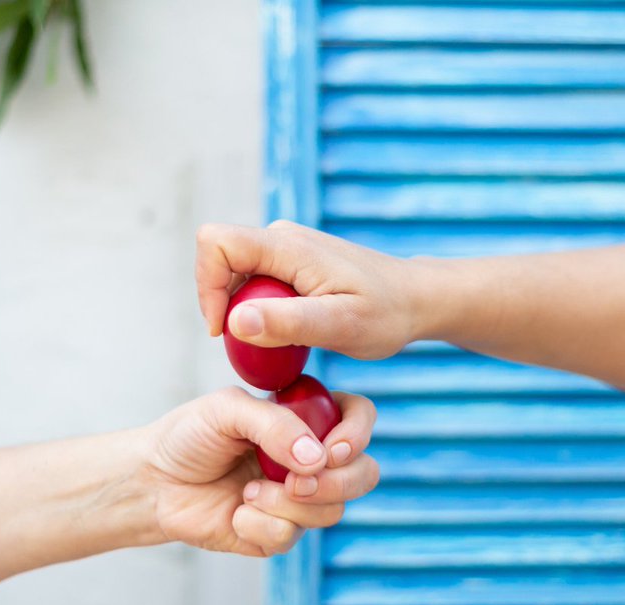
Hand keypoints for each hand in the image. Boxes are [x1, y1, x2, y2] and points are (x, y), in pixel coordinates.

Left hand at [143, 387, 377, 556]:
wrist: (154, 481)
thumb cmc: (189, 436)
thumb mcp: (226, 411)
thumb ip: (273, 425)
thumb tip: (317, 458)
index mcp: (305, 418)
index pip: (358, 419)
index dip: (357, 434)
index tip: (331, 449)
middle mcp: (309, 459)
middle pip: (363, 474)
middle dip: (336, 482)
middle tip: (296, 482)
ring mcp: (298, 498)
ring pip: (331, 510)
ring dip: (288, 504)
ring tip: (248, 492)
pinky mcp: (277, 532)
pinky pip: (290, 536)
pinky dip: (259, 524)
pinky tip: (236, 512)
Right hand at [196, 220, 419, 359]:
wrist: (417, 299)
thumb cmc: (386, 315)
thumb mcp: (340, 327)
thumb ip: (288, 323)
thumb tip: (234, 322)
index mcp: (288, 247)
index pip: (216, 243)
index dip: (207, 286)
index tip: (224, 331)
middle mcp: (281, 238)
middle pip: (219, 259)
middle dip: (221, 305)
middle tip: (253, 347)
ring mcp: (286, 248)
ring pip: (235, 272)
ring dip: (240, 311)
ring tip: (275, 344)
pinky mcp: (291, 262)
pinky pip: (254, 281)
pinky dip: (257, 310)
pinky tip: (287, 335)